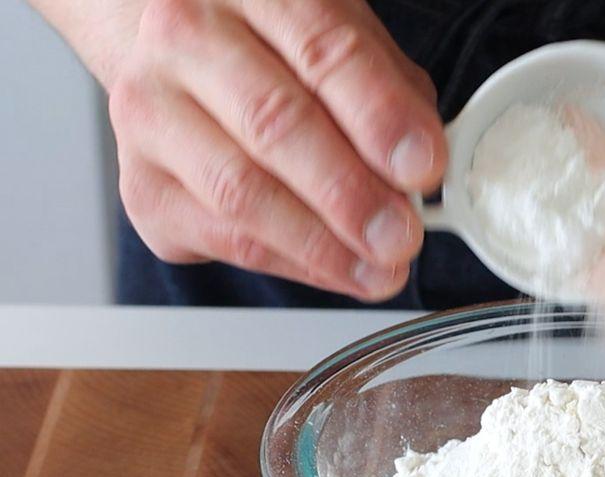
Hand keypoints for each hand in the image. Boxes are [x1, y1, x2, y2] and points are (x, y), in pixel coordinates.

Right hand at [108, 0, 444, 300]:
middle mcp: (186, 39)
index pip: (322, 51)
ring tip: (380, 269)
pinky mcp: (142, 187)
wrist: (186, 67)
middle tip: (401, 236)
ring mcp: (150, 112)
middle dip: (349, 193)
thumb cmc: (281, 55)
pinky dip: (292, 263)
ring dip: (322, 244)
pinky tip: (337, 270)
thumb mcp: (352, 47)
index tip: (423, 168)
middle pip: (273, 122)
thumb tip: (421, 167)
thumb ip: (394, 99)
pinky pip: (223, 238)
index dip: (379, 117)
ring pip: (240, 191)